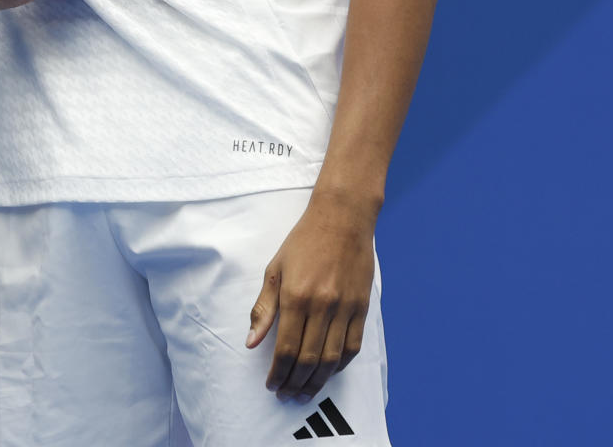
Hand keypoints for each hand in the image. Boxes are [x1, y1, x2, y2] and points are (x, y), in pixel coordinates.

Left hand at [245, 195, 376, 399]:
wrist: (342, 218)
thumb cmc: (304, 241)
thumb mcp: (275, 269)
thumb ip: (263, 308)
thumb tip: (251, 341)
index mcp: (295, 296)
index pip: (285, 349)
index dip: (277, 373)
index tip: (271, 385)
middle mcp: (322, 306)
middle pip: (309, 359)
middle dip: (295, 383)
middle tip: (286, 395)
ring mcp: (345, 308)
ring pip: (332, 359)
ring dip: (317, 381)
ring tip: (304, 392)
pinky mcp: (361, 307)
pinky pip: (353, 346)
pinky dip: (341, 365)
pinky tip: (330, 372)